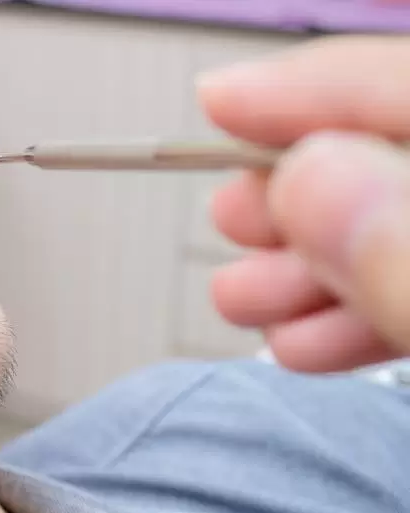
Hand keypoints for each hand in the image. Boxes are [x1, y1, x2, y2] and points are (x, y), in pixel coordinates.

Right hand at [199, 36, 409, 371]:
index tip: (214, 101)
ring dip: (304, 265)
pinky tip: (303, 340)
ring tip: (245, 300)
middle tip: (231, 217)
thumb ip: (404, 242)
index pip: (400, 80)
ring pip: (391, 225)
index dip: (300, 88)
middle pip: (385, 150)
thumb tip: (309, 180)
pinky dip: (353, 312)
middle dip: (291, 191)